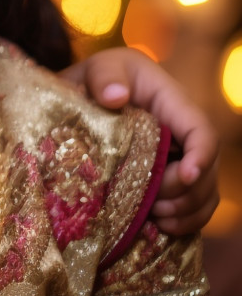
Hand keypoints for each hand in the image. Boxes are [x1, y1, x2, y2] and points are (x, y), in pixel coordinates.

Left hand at [60, 47, 219, 234]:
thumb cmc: (97, 77)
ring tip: (157, 218)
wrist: (87, 93)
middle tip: (156, 204)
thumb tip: (115, 97)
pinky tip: (161, 227)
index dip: (201, 156)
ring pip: (204, 191)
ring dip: (187, 210)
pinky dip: (184, 220)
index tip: (186, 176)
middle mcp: (184, 133)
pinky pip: (192, 204)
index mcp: (173, 104)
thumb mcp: (98, 68)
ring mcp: (180, 157)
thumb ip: (104, 77)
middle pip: (207, 169)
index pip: (201, 131)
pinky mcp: (169, 176)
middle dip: (187, 191)